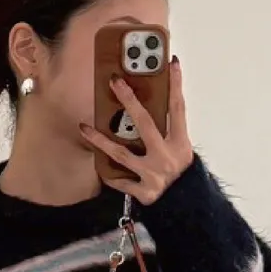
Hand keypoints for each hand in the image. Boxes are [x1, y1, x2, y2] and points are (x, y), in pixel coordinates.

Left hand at [79, 56, 193, 204]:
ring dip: (100, 139)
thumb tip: (143, 108)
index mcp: (181, 144)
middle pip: (145, 123)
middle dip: (129, 100)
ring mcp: (154, 175)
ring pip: (121, 153)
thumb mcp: (181, 152)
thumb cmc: (180, 176)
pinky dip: (109, 174)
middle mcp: (167, 157)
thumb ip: (167, 133)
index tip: (171, 63)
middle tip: (115, 82)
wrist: (186, 209)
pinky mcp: (144, 192)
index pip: (178, 108)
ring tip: (84, 127)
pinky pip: (120, 181)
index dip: (176, 85)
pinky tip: (98, 165)